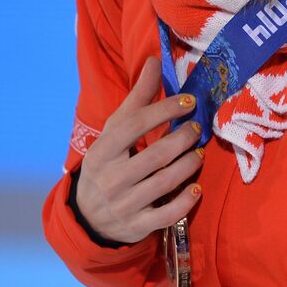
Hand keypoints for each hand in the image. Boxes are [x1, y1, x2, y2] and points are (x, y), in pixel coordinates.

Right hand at [73, 58, 204, 243]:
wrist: (87, 215)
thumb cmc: (109, 162)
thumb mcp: (115, 130)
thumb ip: (137, 97)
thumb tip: (154, 59)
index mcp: (102, 151)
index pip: (135, 125)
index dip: (165, 109)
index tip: (189, 102)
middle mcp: (111, 179)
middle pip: (156, 155)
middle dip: (183, 138)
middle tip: (198, 128)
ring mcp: (123, 205)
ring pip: (165, 182)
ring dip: (189, 165)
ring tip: (199, 153)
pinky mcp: (137, 226)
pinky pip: (166, 215)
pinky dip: (185, 201)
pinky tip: (197, 187)